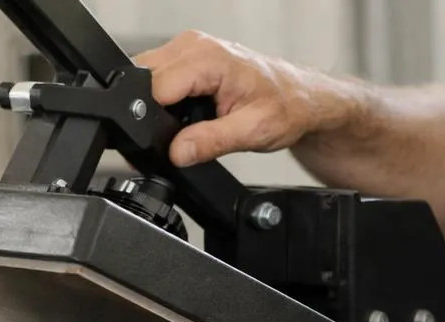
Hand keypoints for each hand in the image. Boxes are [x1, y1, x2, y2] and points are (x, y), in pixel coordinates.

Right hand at [135, 31, 359, 166]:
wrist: (300, 97)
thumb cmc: (284, 107)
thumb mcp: (252, 132)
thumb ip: (211, 142)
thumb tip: (176, 152)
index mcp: (208, 59)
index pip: (154, 88)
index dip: (155, 119)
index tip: (171, 137)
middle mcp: (194, 45)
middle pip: (144, 79)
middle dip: (154, 110)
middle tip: (188, 127)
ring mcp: (188, 48)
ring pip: (146, 76)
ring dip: (158, 103)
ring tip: (192, 117)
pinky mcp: (186, 56)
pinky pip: (158, 75)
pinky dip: (164, 96)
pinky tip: (188, 107)